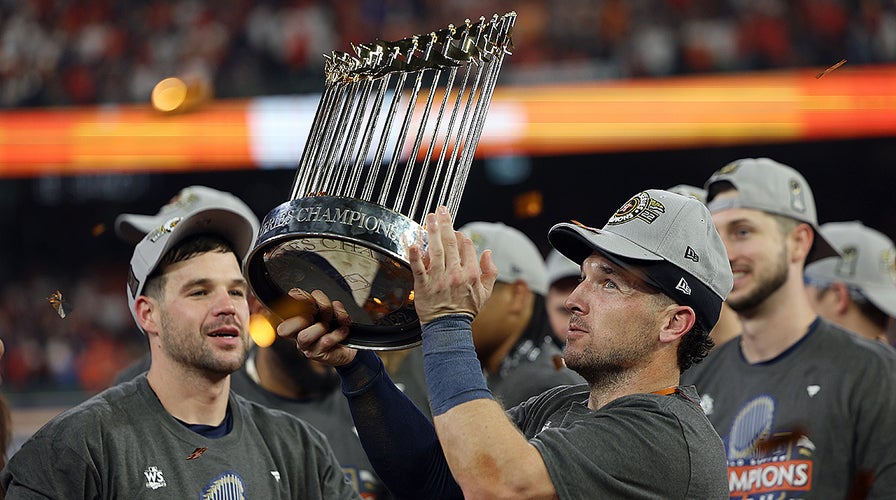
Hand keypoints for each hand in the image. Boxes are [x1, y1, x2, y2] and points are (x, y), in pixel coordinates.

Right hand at [276, 288, 356, 365]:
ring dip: (321, 326)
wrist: (350, 346)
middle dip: (301, 317)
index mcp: (297, 320)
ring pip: (304, 336)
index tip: (303, 297)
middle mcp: (298, 335)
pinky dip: (338, 333)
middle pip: (284, 329)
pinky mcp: (319, 355)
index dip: (289, 305)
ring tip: (331, 324)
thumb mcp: (330, 309)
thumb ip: (321, 302)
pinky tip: (343, 331)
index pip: (283, 312)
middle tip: (316, 313)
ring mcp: (307, 347)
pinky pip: (325, 341)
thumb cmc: (337, 327)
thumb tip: (317, 297)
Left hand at [409, 206, 497, 323]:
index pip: (466, 246)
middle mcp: (455, 274)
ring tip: (430, 217)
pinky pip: (418, 269)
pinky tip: (413, 244)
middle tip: (441, 210)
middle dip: (446, 223)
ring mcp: (438, 280)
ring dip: (433, 232)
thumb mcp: (486, 293)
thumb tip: (488, 252)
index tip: (455, 230)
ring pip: (436, 251)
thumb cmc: (465, 310)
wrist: (449, 328)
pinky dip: (415, 256)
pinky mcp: (423, 286)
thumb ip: (490, 272)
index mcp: (471, 274)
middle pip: (450, 243)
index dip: (461, 235)